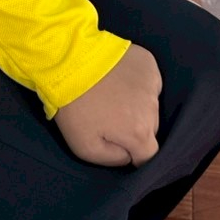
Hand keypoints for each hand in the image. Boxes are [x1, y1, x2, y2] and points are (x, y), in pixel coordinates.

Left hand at [54, 44, 161, 166]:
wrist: (66, 60)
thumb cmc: (74, 106)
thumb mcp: (84, 147)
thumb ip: (114, 159)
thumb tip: (129, 156)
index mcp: (139, 132)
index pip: (149, 154)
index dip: (134, 154)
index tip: (118, 144)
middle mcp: (152, 108)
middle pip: (151, 128)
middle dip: (134, 128)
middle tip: (108, 116)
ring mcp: (152, 82)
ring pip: (150, 104)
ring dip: (136, 104)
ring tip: (110, 95)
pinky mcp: (148, 63)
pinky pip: (148, 81)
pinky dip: (137, 83)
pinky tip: (117, 78)